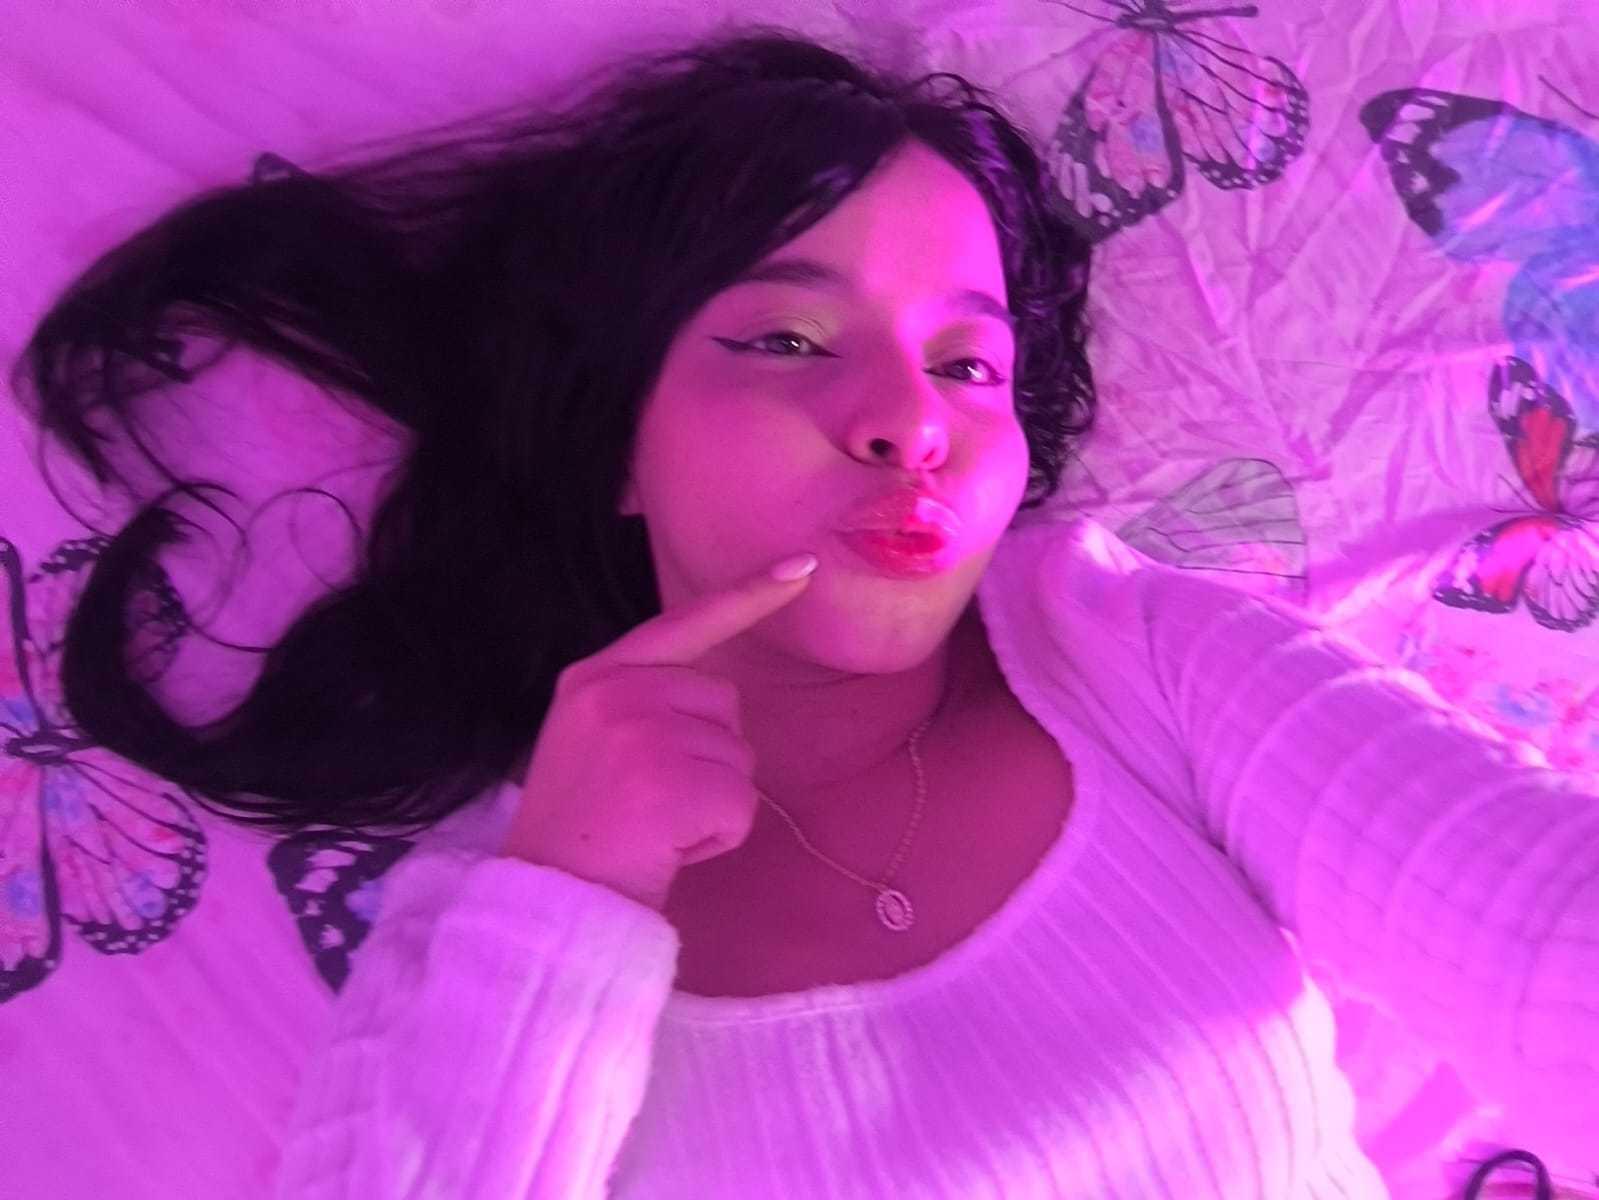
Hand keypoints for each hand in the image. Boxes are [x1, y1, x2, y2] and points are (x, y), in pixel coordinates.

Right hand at [499, 552, 819, 911]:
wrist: (547, 905)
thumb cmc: (580, 834)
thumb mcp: (591, 743)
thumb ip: (642, 703)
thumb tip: (714, 696)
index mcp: (595, 676)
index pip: (683, 623)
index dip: (748, 596)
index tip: (803, 568)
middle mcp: (617, 691)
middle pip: (724, 702)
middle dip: (709, 756)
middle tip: (650, 803)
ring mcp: (642, 733)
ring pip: (739, 755)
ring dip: (714, 801)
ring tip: (655, 828)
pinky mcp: (672, 781)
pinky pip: (741, 802)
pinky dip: (720, 836)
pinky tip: (669, 849)